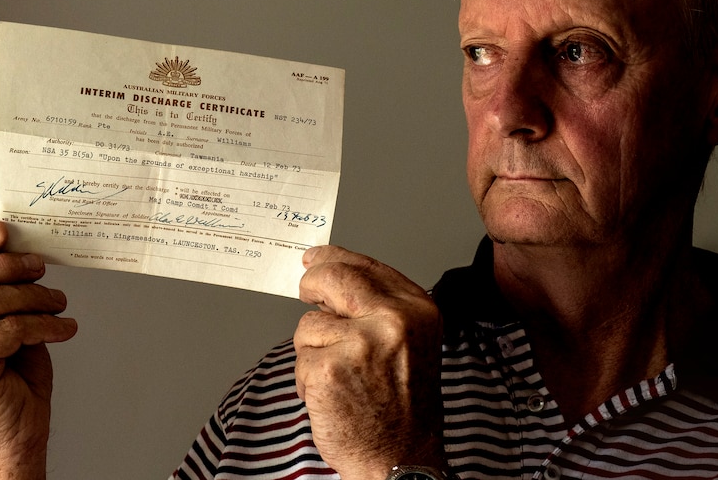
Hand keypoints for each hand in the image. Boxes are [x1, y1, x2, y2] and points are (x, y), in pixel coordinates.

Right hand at [0, 221, 77, 479]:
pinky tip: (63, 328)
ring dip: (33, 296)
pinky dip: (44, 324)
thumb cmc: (6, 379)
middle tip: (40, 266)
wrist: (12, 434)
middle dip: (6, 265)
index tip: (3, 231)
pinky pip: (9, 329)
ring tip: (58, 302)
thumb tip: (13, 244)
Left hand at [293, 246, 445, 479]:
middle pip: (333, 278)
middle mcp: (393, 321)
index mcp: (417, 310)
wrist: (402, 458)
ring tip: (341, 374)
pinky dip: (307, 377)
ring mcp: (360, 344)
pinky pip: (300, 356)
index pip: (366, 266)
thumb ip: (379, 308)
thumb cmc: (405, 407)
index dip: (334, 258)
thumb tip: (334, 280)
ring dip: (314, 349)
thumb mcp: (410, 341)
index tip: (316, 258)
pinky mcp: (329, 368)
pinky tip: (332, 393)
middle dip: (312, 281)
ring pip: (310, 323)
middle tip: (304, 288)